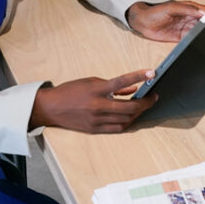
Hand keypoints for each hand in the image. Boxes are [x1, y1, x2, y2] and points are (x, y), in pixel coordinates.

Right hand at [29, 69, 156, 132]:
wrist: (51, 107)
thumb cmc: (71, 91)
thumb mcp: (92, 82)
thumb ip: (113, 86)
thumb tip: (132, 88)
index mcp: (96, 90)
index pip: (122, 81)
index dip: (139, 76)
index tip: (152, 73)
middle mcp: (98, 106)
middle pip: (129, 106)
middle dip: (145, 102)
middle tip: (153, 97)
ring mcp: (97, 120)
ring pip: (126, 119)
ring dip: (138, 112)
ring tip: (144, 106)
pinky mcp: (95, 129)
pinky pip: (117, 128)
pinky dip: (128, 122)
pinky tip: (132, 116)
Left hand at [126, 0, 204, 40]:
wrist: (143, 23)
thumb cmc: (155, 11)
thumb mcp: (172, 8)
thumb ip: (188, 9)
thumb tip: (203, 13)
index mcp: (190, 8)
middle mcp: (190, 17)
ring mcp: (186, 27)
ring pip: (202, 32)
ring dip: (204, 35)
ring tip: (200, 38)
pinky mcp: (182, 37)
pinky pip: (193, 40)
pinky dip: (196, 42)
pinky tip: (193, 42)